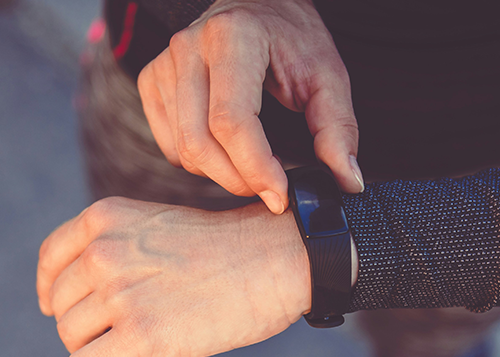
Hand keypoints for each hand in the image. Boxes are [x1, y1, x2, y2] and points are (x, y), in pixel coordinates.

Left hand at [37, 197, 310, 356]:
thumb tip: (73, 298)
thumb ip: (114, 248)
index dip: (50, 288)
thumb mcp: (155, 226)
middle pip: (63, 304)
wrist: (271, 261)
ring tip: (123, 346)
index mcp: (105, 219)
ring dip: (90, 348)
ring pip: (72, 336)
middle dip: (82, 322)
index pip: (53, 259)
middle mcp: (104, 253)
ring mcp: (121, 295)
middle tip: (114, 330)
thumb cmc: (222, 248)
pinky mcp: (141, 336)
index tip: (54, 305)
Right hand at [138, 0, 362, 213]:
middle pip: (199, 143)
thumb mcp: (326, 75)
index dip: (256, 168)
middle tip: (272, 188)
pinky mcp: (151, 80)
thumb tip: (348, 181)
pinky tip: (225, 149)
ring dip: (220, 174)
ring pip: (183, 150)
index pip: (231, 121)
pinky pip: (169, 145)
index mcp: (233, 37)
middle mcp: (188, 48)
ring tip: (254, 164)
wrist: (257, 4)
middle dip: (238, 179)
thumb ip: (338, 128)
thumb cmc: (291, 38)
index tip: (280, 195)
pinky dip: (198, 161)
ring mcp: (164, 64)